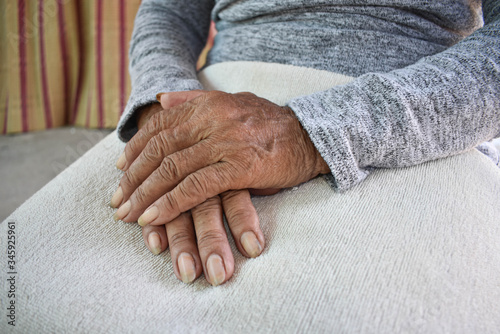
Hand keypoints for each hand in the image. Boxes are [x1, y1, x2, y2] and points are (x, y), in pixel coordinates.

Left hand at [112, 91, 265, 285]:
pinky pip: (196, 187)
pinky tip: (154, 218)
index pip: (158, 128)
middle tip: (117, 201)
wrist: (310, 136)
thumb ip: (194, 100)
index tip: (119, 172)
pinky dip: (171, 203)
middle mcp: (211, 121)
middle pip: (159, 150)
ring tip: (128, 215)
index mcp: (206, 105)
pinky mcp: (239, 167)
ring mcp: (224, 143)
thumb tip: (161, 99)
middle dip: (133, 178)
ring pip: (172, 170)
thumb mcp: (231, 102)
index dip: (134, 151)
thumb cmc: (269, 125)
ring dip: (145, 195)